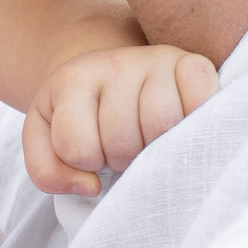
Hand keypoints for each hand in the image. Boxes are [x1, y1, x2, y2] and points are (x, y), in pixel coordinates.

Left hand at [24, 44, 218, 195]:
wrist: (109, 74)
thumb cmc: (79, 116)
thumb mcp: (45, 140)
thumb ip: (48, 172)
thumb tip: (91, 187)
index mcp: (72, 81)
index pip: (78, 148)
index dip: (85, 162)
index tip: (91, 149)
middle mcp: (114, 64)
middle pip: (123, 140)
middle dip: (122, 158)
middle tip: (124, 146)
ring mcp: (155, 61)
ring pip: (162, 123)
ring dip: (157, 147)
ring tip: (149, 139)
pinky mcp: (192, 62)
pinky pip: (202, 95)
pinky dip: (198, 117)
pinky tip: (181, 124)